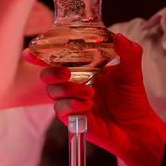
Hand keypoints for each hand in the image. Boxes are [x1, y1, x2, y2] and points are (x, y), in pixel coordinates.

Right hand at [30, 34, 165, 165]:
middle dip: (52, 72)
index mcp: (82, 69)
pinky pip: (60, 108)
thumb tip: (121, 38)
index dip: (39, 56)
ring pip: (52, 91)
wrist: (135, 127)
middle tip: (66, 73)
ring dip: (68, 90)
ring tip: (90, 93)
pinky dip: (72, 105)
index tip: (30, 53)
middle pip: (46, 75)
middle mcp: (72, 84)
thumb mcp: (131, 72)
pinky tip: (87, 106)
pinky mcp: (70, 116)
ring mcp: (69, 100)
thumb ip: (129, 54)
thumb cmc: (131, 99)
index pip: (56, 60)